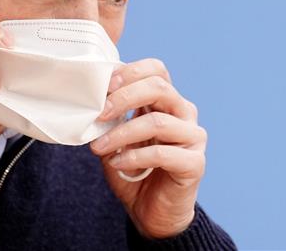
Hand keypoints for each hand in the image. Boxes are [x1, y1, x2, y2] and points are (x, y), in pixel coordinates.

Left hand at [89, 59, 206, 238]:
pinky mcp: (194, 163)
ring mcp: (193, 137)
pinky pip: (163, 153)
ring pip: (158, 121)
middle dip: (124, 97)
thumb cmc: (135, 172)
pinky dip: (135, 156)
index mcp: (167, 101)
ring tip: (98, 147)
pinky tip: (118, 163)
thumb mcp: (118, 139)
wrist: (153, 214)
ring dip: (122, 133)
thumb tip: (90, 102)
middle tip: (99, 113)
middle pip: (159, 87)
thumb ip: (111, 119)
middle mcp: (184, 114)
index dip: (131, 72)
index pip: (156, 70)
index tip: (104, 85)